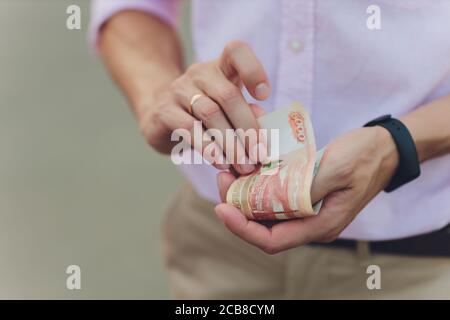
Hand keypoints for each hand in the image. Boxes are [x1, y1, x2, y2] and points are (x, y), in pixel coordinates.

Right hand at [138, 40, 270, 174]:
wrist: (159, 114)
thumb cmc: (202, 113)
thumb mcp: (227, 109)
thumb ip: (245, 111)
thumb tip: (261, 118)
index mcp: (220, 67)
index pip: (236, 50)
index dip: (253, 69)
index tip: (264, 96)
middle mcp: (199, 73)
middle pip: (228, 95)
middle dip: (248, 128)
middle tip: (259, 155)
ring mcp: (179, 90)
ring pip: (210, 114)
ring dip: (230, 143)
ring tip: (243, 164)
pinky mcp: (164, 111)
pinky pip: (188, 129)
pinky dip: (207, 147)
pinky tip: (219, 161)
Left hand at [214, 127, 398, 253]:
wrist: (383, 147)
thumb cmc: (365, 157)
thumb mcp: (336, 169)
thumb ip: (304, 186)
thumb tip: (271, 197)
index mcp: (320, 225)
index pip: (272, 240)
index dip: (242, 228)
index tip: (222, 208)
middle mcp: (310, 223)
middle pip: (263, 226)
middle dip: (238, 205)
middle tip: (223, 177)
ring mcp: (307, 210)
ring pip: (266, 210)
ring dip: (245, 193)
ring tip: (230, 169)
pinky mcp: (304, 195)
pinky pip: (275, 196)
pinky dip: (258, 183)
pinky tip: (248, 165)